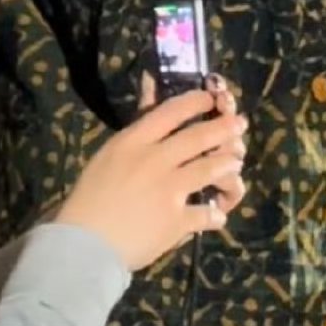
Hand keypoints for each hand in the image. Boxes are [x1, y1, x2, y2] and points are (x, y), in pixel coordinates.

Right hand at [55, 83, 246, 270]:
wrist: (84, 244)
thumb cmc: (90, 195)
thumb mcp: (109, 153)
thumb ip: (136, 125)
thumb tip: (151, 81)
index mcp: (135, 141)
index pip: (172, 111)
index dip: (197, 102)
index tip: (212, 97)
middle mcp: (155, 160)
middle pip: (197, 137)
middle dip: (223, 128)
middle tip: (240, 123)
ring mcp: (168, 190)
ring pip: (208, 169)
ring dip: (226, 164)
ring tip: (236, 161)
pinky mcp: (175, 221)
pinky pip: (204, 214)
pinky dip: (214, 214)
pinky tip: (218, 214)